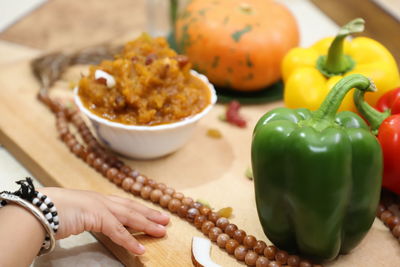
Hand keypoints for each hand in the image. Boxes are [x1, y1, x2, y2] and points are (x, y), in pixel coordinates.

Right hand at [39, 187, 169, 254]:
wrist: (40, 207)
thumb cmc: (54, 210)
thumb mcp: (77, 212)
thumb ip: (90, 216)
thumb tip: (97, 222)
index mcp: (98, 198)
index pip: (125, 204)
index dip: (141, 209)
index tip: (154, 213)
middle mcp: (102, 200)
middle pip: (132, 207)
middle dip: (150, 214)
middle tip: (166, 220)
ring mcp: (100, 206)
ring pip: (129, 217)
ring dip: (146, 225)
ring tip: (161, 232)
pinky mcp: (97, 216)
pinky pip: (117, 231)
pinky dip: (129, 241)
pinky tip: (140, 249)